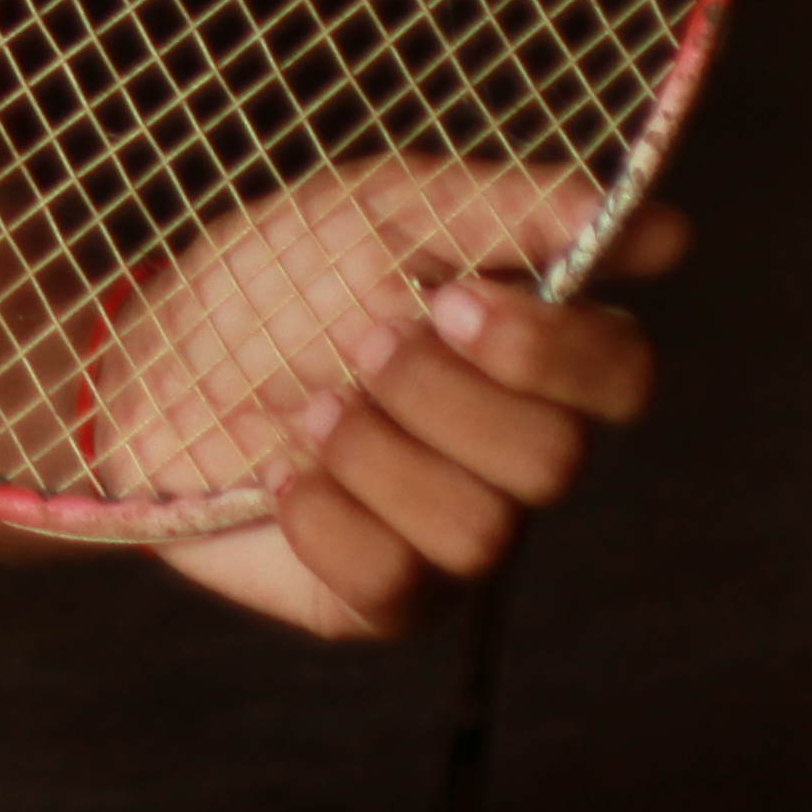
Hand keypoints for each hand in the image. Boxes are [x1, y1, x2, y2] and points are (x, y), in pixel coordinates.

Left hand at [86, 163, 682, 640]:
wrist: (145, 363)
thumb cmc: (273, 280)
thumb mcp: (377, 212)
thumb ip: (512, 213)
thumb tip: (667, 229)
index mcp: (528, 357)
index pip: (623, 374)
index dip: (556, 349)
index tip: (455, 300)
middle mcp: (510, 454)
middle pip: (556, 459)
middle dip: (437, 393)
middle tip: (358, 341)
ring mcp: (453, 535)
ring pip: (481, 528)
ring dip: (376, 453)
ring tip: (309, 409)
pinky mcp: (385, 599)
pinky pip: (392, 579)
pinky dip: (324, 515)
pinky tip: (281, 475)